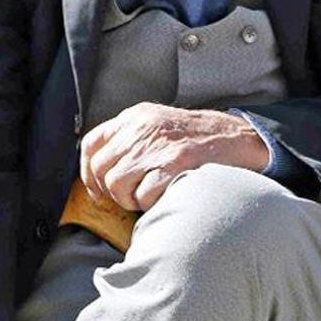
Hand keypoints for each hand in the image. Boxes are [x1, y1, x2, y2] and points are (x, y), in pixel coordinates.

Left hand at [79, 103, 270, 211]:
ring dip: (129, 199)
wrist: (232, 137)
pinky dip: (149, 203)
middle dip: (111, 191)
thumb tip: (100, 168)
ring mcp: (156, 147)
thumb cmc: (193, 136)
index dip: (88, 172)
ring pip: (117, 185)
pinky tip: (162, 196)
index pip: (92, 143)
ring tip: (147, 196)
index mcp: (134, 117)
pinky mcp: (173, 165)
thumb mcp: (156, 122)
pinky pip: (142, 196)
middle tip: (129, 196)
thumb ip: (129, 136)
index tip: (97, 189)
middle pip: (102, 169)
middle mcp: (141, 129)